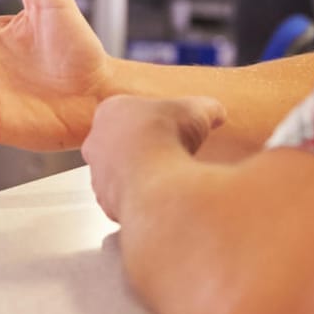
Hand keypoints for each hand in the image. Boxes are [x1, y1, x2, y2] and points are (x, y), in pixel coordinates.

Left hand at [82, 95, 224, 220]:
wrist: (155, 180)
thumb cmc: (165, 137)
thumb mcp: (196, 111)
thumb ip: (206, 109)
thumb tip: (216, 112)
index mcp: (111, 111)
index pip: (126, 114)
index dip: (149, 122)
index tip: (165, 129)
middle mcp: (96, 142)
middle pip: (117, 145)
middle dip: (140, 151)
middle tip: (165, 156)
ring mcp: (98, 175)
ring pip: (117, 176)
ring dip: (138, 178)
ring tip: (165, 181)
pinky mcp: (105, 204)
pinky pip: (122, 203)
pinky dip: (139, 202)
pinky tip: (160, 201)